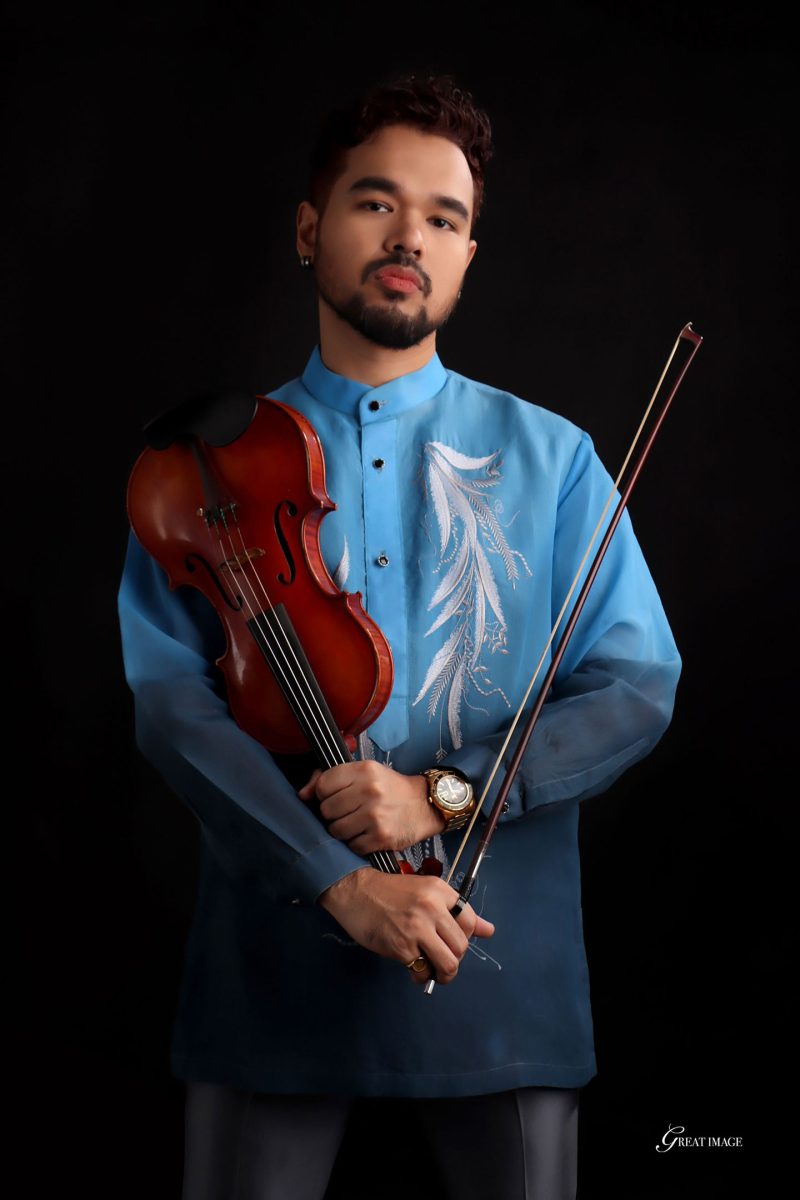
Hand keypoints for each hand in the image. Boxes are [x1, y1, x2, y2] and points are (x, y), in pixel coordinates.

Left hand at [297, 760, 444, 852]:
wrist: (425, 805)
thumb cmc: (390, 788)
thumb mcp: (365, 773)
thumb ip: (331, 778)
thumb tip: (302, 795)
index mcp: (364, 770)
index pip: (323, 785)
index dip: (324, 793)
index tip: (334, 796)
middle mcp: (370, 791)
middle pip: (326, 810)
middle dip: (333, 813)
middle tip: (348, 811)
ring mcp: (375, 816)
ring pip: (336, 830)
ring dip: (343, 830)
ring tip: (357, 823)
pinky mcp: (381, 837)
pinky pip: (352, 846)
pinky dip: (356, 843)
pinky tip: (367, 834)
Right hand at [318, 867, 494, 986]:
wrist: (355, 890)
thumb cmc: (390, 891)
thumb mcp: (425, 892)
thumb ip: (456, 911)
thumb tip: (489, 930)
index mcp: (440, 891)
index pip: (470, 922)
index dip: (465, 938)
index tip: (453, 942)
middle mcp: (432, 908)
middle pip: (462, 946)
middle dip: (455, 959)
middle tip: (442, 960)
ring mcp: (417, 928)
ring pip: (448, 963)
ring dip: (444, 974)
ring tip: (435, 973)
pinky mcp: (401, 946)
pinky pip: (422, 971)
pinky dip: (420, 975)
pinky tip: (413, 967)